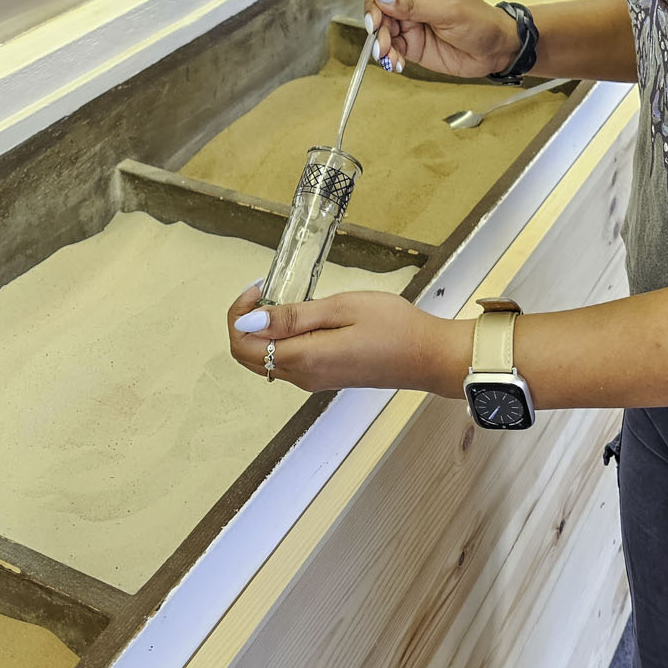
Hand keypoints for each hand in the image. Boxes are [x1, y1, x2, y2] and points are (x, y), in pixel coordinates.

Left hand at [227, 284, 469, 398]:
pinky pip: (287, 362)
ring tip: (285, 298)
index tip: (258, 287)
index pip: (244, 345)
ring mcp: (314, 380)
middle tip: (267, 290)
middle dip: (246, 322)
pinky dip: (281, 339)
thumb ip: (294, 316)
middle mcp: (303, 376)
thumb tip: (249, 321)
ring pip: (266, 360)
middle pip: (249, 357)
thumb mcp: (342, 308)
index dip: (239, 315)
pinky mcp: (325, 377)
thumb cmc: (393, 326)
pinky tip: (301, 316)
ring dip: (264, 330)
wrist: (428, 356)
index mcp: (304, 358)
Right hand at [361, 0, 517, 78]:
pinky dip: (389, 58)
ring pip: (381, 32)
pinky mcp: (413, 45)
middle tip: (383, 46)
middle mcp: (411, 3)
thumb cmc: (481, 22)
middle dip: (376, 29)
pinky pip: (392, 49)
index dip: (373, 2)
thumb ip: (413, 6)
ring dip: (380, 46)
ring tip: (390, 59)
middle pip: (377, 10)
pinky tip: (397, 64)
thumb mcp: (449, 11)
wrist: (498, 50)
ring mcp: (410, 25)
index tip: (377, 21)